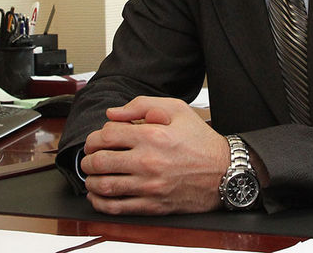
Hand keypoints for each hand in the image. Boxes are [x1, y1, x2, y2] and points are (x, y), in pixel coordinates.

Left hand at [81, 96, 229, 214]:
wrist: (224, 171)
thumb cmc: (201, 140)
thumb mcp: (177, 109)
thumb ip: (142, 105)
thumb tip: (113, 113)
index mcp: (153, 135)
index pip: (108, 134)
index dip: (97, 135)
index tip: (98, 138)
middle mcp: (148, 161)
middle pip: (100, 160)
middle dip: (88, 158)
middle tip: (90, 156)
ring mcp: (149, 186)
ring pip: (104, 186)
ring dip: (90, 179)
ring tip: (92, 174)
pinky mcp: (152, 205)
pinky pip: (116, 208)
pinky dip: (99, 202)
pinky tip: (98, 195)